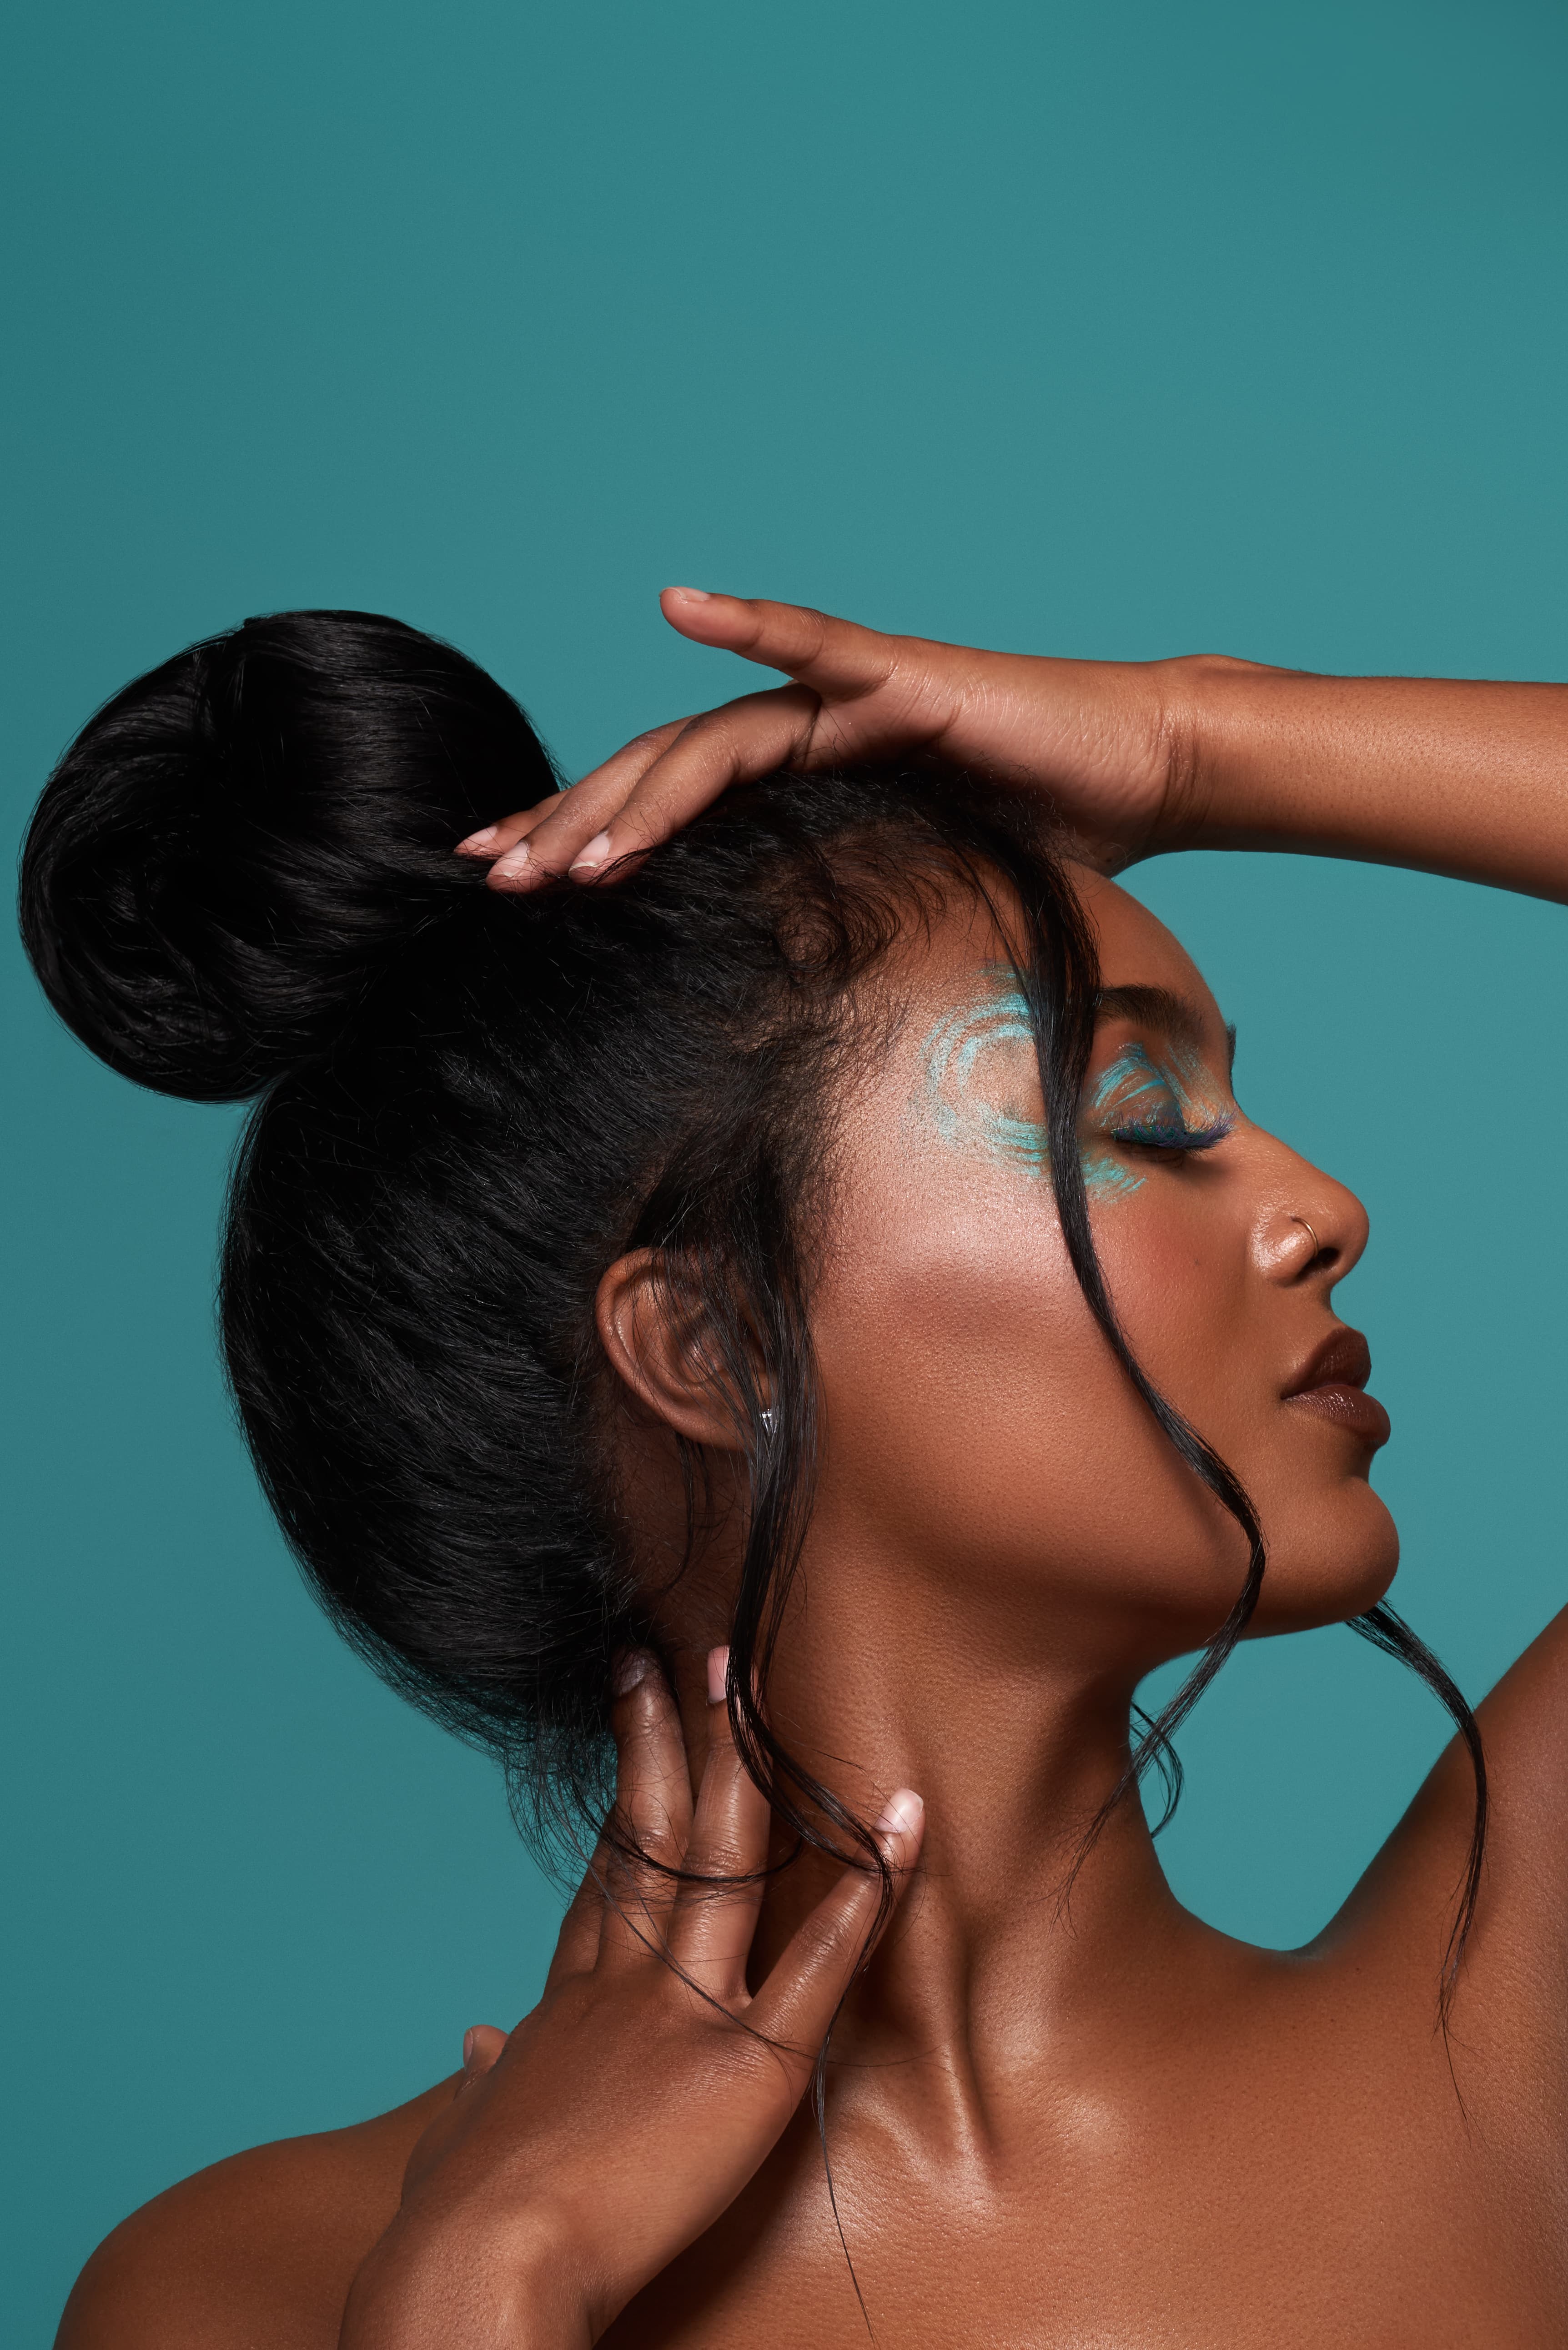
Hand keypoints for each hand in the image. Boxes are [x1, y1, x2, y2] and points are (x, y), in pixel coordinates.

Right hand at [339, 1649, 924, 2347]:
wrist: (477, 2270)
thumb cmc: (460, 2219)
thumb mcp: (459, 2132)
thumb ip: (478, 2081)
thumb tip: (475, 2044)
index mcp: (567, 2004)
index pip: (607, 1877)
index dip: (623, 1798)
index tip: (633, 1726)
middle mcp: (625, 1983)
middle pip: (650, 1834)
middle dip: (667, 1737)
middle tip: (684, 1657)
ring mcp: (686, 2010)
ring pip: (723, 1859)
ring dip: (746, 1766)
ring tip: (756, 1683)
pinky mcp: (747, 2062)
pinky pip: (822, 1963)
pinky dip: (869, 1891)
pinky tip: (900, 1827)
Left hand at [457, 590, 1202, 889]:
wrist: (1140, 776)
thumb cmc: (1042, 842)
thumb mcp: (916, 903)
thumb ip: (845, 929)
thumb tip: (789, 1019)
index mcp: (796, 791)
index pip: (665, 809)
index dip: (578, 835)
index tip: (498, 876)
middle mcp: (803, 736)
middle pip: (662, 773)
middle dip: (573, 824)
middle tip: (493, 875)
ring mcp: (848, 702)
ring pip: (716, 740)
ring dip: (639, 791)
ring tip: (571, 853)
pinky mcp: (905, 680)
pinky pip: (820, 649)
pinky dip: (755, 626)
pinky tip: (681, 606)